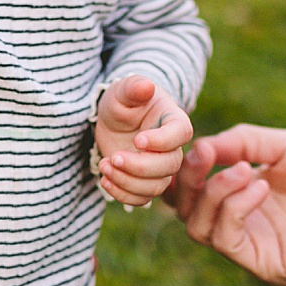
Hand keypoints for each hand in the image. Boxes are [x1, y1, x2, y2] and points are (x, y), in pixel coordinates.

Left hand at [93, 75, 192, 206]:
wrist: (113, 120)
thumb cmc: (123, 101)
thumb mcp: (123, 90)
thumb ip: (133, 87)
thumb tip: (146, 86)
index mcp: (173, 120)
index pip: (181, 134)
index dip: (161, 141)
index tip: (137, 140)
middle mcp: (172, 148)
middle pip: (169, 166)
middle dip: (139, 167)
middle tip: (113, 158)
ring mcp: (159, 168)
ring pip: (155, 187)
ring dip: (128, 182)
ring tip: (104, 166)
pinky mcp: (144, 182)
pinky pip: (142, 198)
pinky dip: (123, 195)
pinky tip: (105, 181)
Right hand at [169, 124, 285, 285]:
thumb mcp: (279, 144)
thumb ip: (236, 142)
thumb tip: (196, 146)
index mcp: (249, 195)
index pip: (195, 190)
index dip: (185, 169)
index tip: (196, 145)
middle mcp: (249, 223)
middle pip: (187, 212)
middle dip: (188, 181)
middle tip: (204, 156)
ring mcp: (257, 246)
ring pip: (199, 227)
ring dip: (214, 191)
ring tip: (244, 170)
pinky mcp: (268, 265)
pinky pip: (227, 239)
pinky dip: (234, 207)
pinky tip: (260, 186)